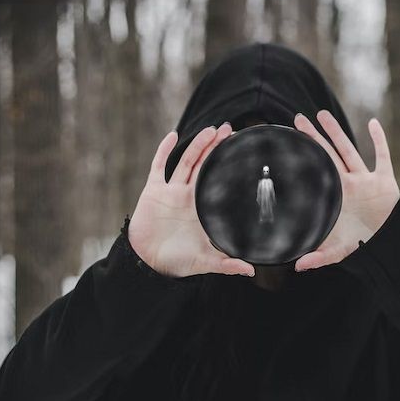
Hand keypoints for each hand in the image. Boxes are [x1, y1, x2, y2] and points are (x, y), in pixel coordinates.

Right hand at [128, 123, 255, 277]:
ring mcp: (171, 191)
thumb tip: (251, 271)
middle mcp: (189, 196)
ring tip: (211, 129)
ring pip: (187, 162)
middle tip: (230, 130)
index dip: (228, 166)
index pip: (218, 181)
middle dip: (216, 147)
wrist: (148, 263)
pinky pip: (159, 166)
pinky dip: (164, 150)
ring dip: (197, 144)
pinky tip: (172, 135)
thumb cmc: (177, 262)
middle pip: (205, 165)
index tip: (242, 151)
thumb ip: (227, 264)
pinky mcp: (153, 191)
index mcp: (203, 208)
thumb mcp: (205, 262)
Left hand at [293, 110, 399, 271]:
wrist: (385, 243)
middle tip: (297, 118)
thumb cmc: (359, 243)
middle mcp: (347, 183)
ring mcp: (365, 180)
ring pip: (349, 150)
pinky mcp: (385, 181)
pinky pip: (382, 157)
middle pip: (327, 154)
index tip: (288, 141)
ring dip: (337, 132)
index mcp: (334, 195)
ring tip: (322, 114)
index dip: (303, 156)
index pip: (315, 170)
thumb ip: (319, 257)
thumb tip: (298, 267)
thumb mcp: (338, 251)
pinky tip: (372, 123)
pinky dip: (379, 140)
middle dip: (313, 136)